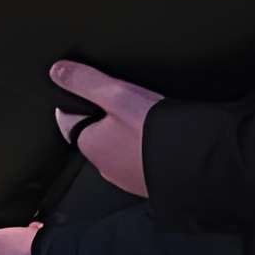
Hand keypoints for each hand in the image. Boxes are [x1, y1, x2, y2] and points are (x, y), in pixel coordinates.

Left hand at [53, 61, 162, 199]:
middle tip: (124, 101)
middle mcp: (105, 167)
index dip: (80, 103)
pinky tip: (160, 139)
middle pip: (97, 136)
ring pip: (120, 150)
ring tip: (145, 117)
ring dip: (128, 136)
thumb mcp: (117, 95)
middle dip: (106, 120)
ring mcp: (129, 178)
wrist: (198, 163)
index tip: (92, 93)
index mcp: (90, 145)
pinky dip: (147, 150)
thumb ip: (86, 82)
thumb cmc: (154, 131)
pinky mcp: (150, 183)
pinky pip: (142, 161)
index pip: (71, 122)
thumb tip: (57, 71)